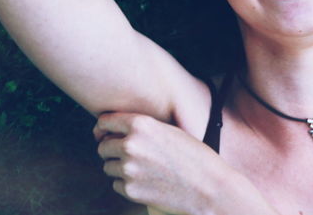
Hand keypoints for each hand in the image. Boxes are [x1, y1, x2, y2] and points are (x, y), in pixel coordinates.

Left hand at [94, 112, 222, 214]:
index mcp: (141, 124)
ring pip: (108, 166)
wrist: (210, 188)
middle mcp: (130, 144)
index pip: (105, 122)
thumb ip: (145, 129)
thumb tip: (121, 132)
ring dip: (119, 168)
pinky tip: (145, 182)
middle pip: (103, 146)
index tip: (104, 134)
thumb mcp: (170, 131)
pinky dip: (126, 184)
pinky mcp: (130, 190)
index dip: (103, 128)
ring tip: (142, 169)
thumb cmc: (196, 158)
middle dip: (112, 151)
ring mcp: (128, 169)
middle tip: (128, 155)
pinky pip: (116, 185)